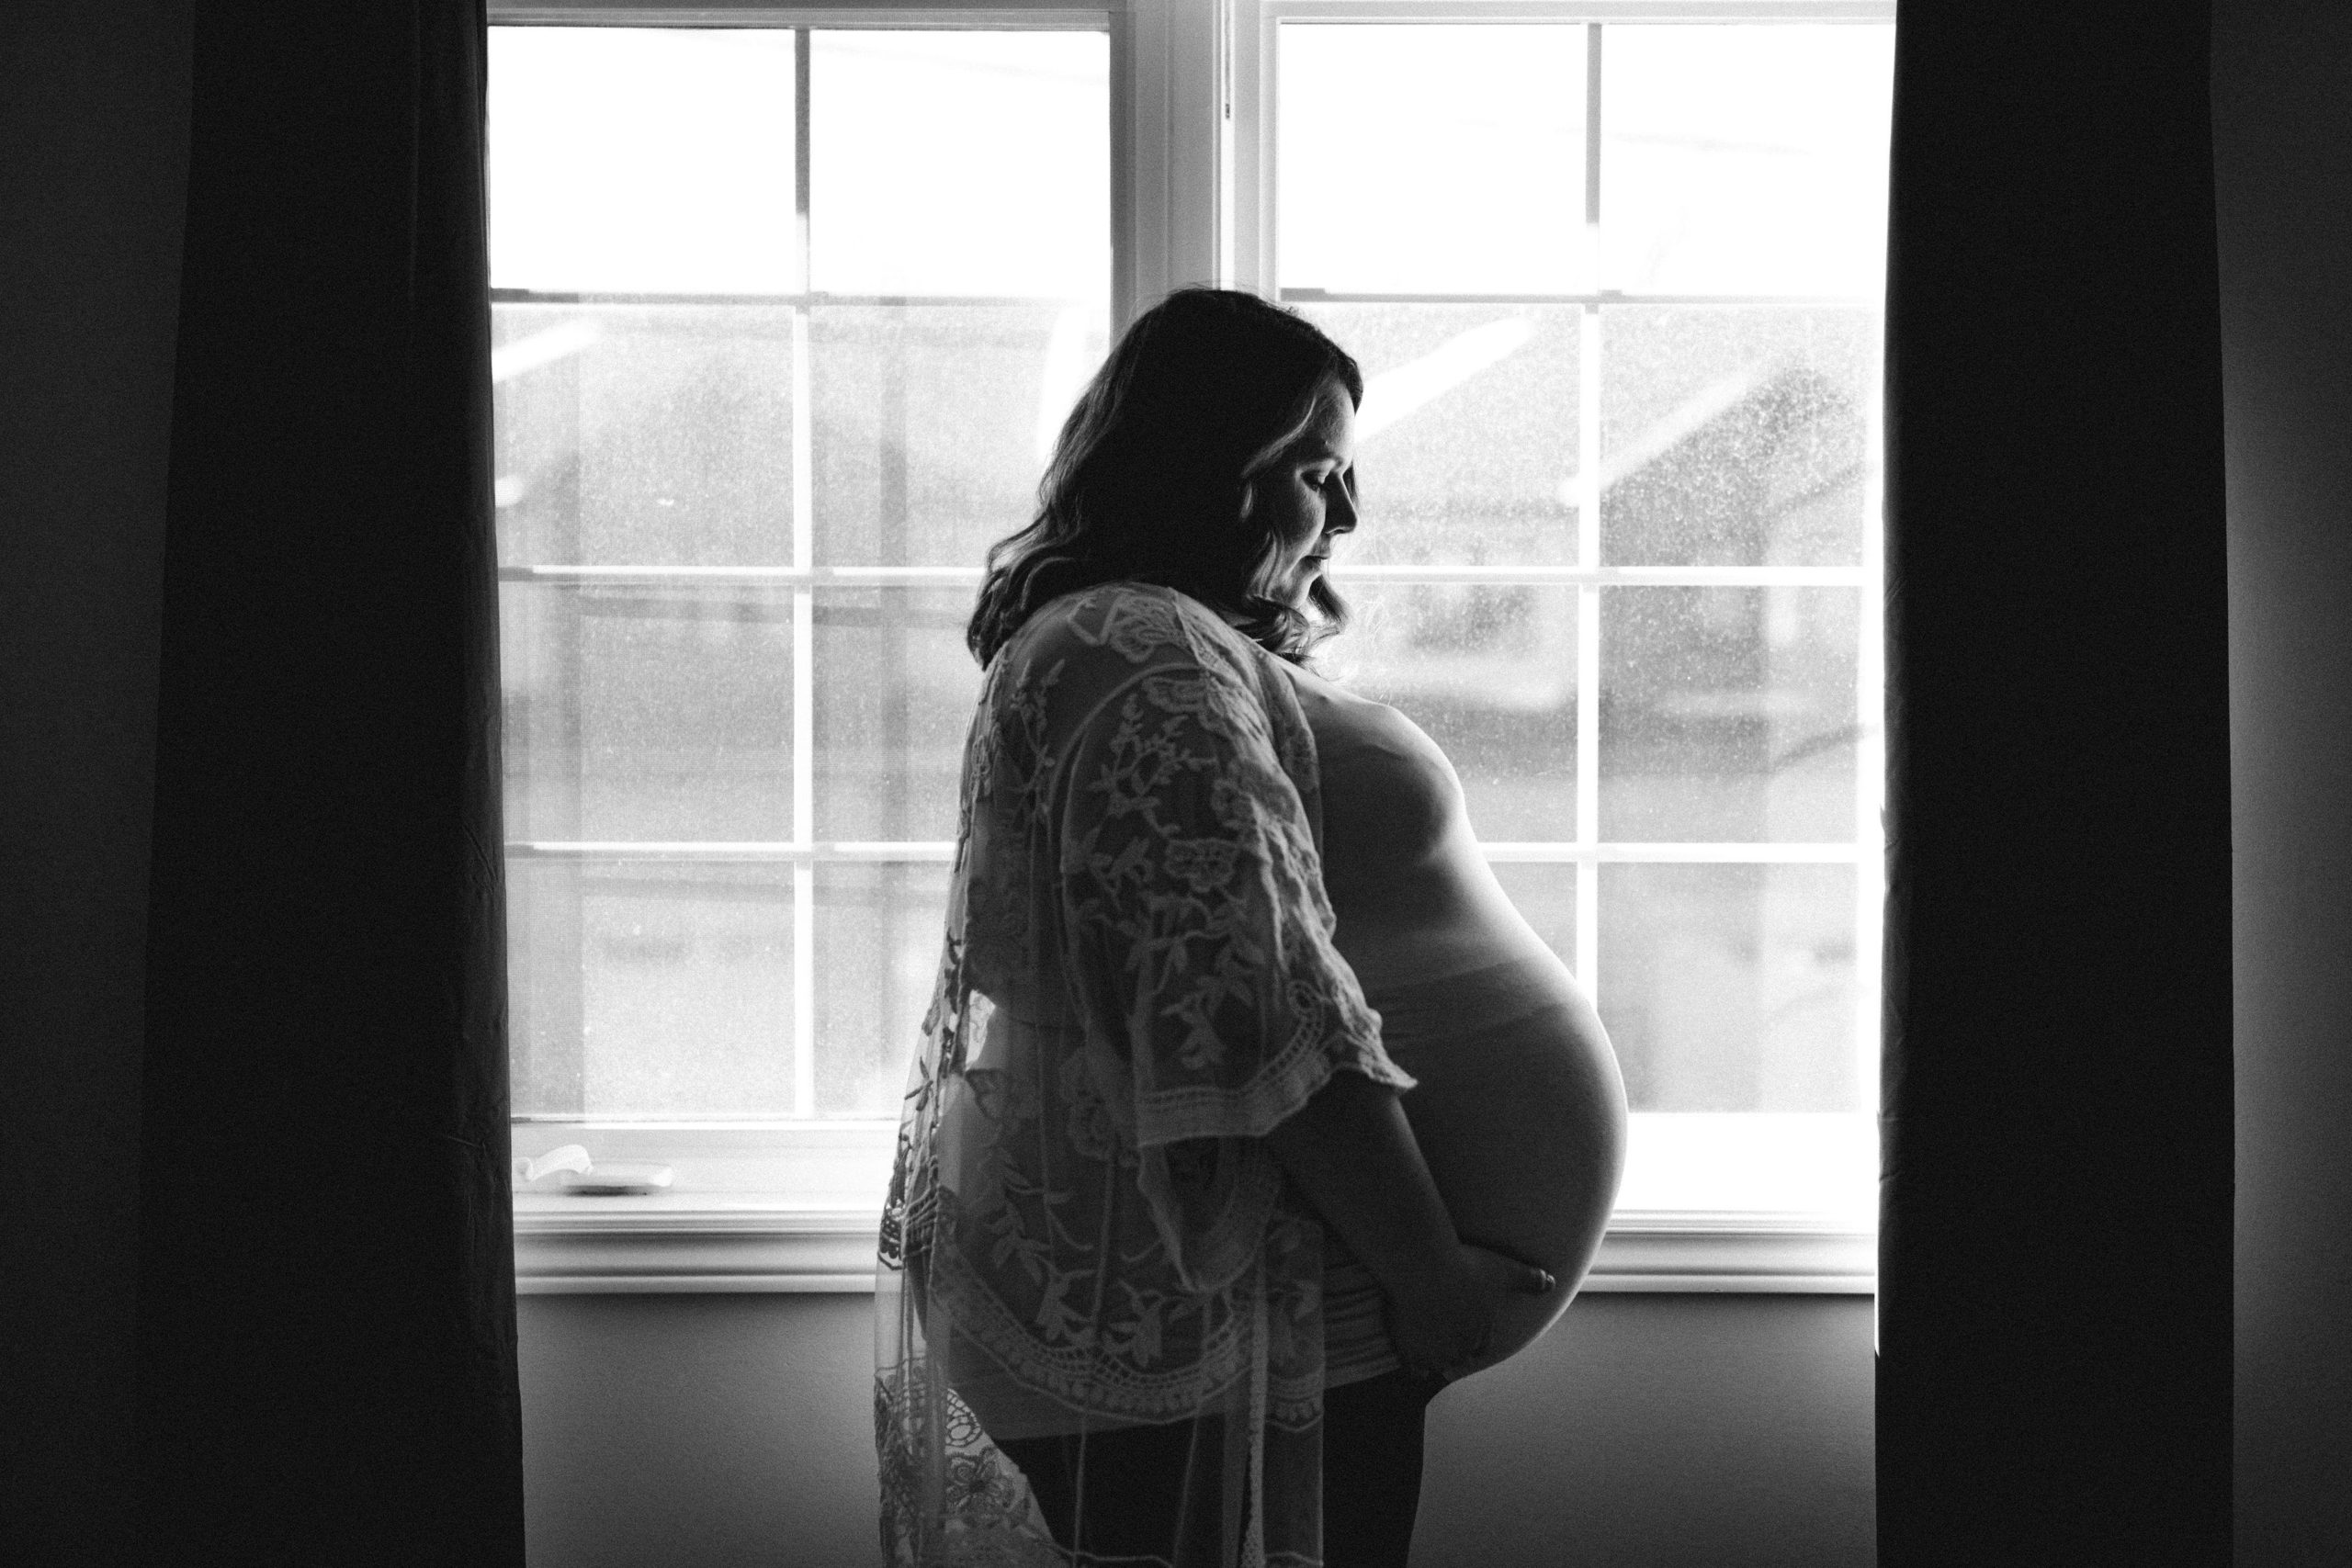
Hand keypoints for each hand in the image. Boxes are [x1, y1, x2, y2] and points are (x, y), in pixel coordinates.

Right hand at [1387, 1241, 1556, 1383]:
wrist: (1425, 1266)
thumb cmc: (1467, 1267)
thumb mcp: (1505, 1271)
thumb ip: (1530, 1279)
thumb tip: (1552, 1283)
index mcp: (1480, 1334)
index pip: (1481, 1346)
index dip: (1476, 1338)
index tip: (1468, 1331)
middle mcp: (1457, 1349)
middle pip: (1458, 1358)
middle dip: (1454, 1349)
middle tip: (1446, 1339)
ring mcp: (1431, 1351)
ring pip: (1435, 1364)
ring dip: (1434, 1358)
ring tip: (1428, 1348)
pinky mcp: (1406, 1347)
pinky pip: (1411, 1365)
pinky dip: (1411, 1361)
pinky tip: (1409, 1353)